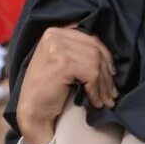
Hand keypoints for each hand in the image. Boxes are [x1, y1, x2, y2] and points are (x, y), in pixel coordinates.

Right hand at [19, 27, 117, 143]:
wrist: (32, 111)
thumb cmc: (46, 89)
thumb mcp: (59, 60)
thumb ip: (76, 50)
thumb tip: (108, 54)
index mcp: (54, 32)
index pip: (90, 39)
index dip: (105, 56)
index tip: (112, 73)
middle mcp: (54, 35)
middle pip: (95, 49)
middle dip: (107, 74)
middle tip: (112, 92)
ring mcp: (57, 48)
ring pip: (95, 63)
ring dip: (104, 85)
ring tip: (106, 100)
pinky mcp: (62, 64)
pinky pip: (91, 75)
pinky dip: (96, 90)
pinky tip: (96, 102)